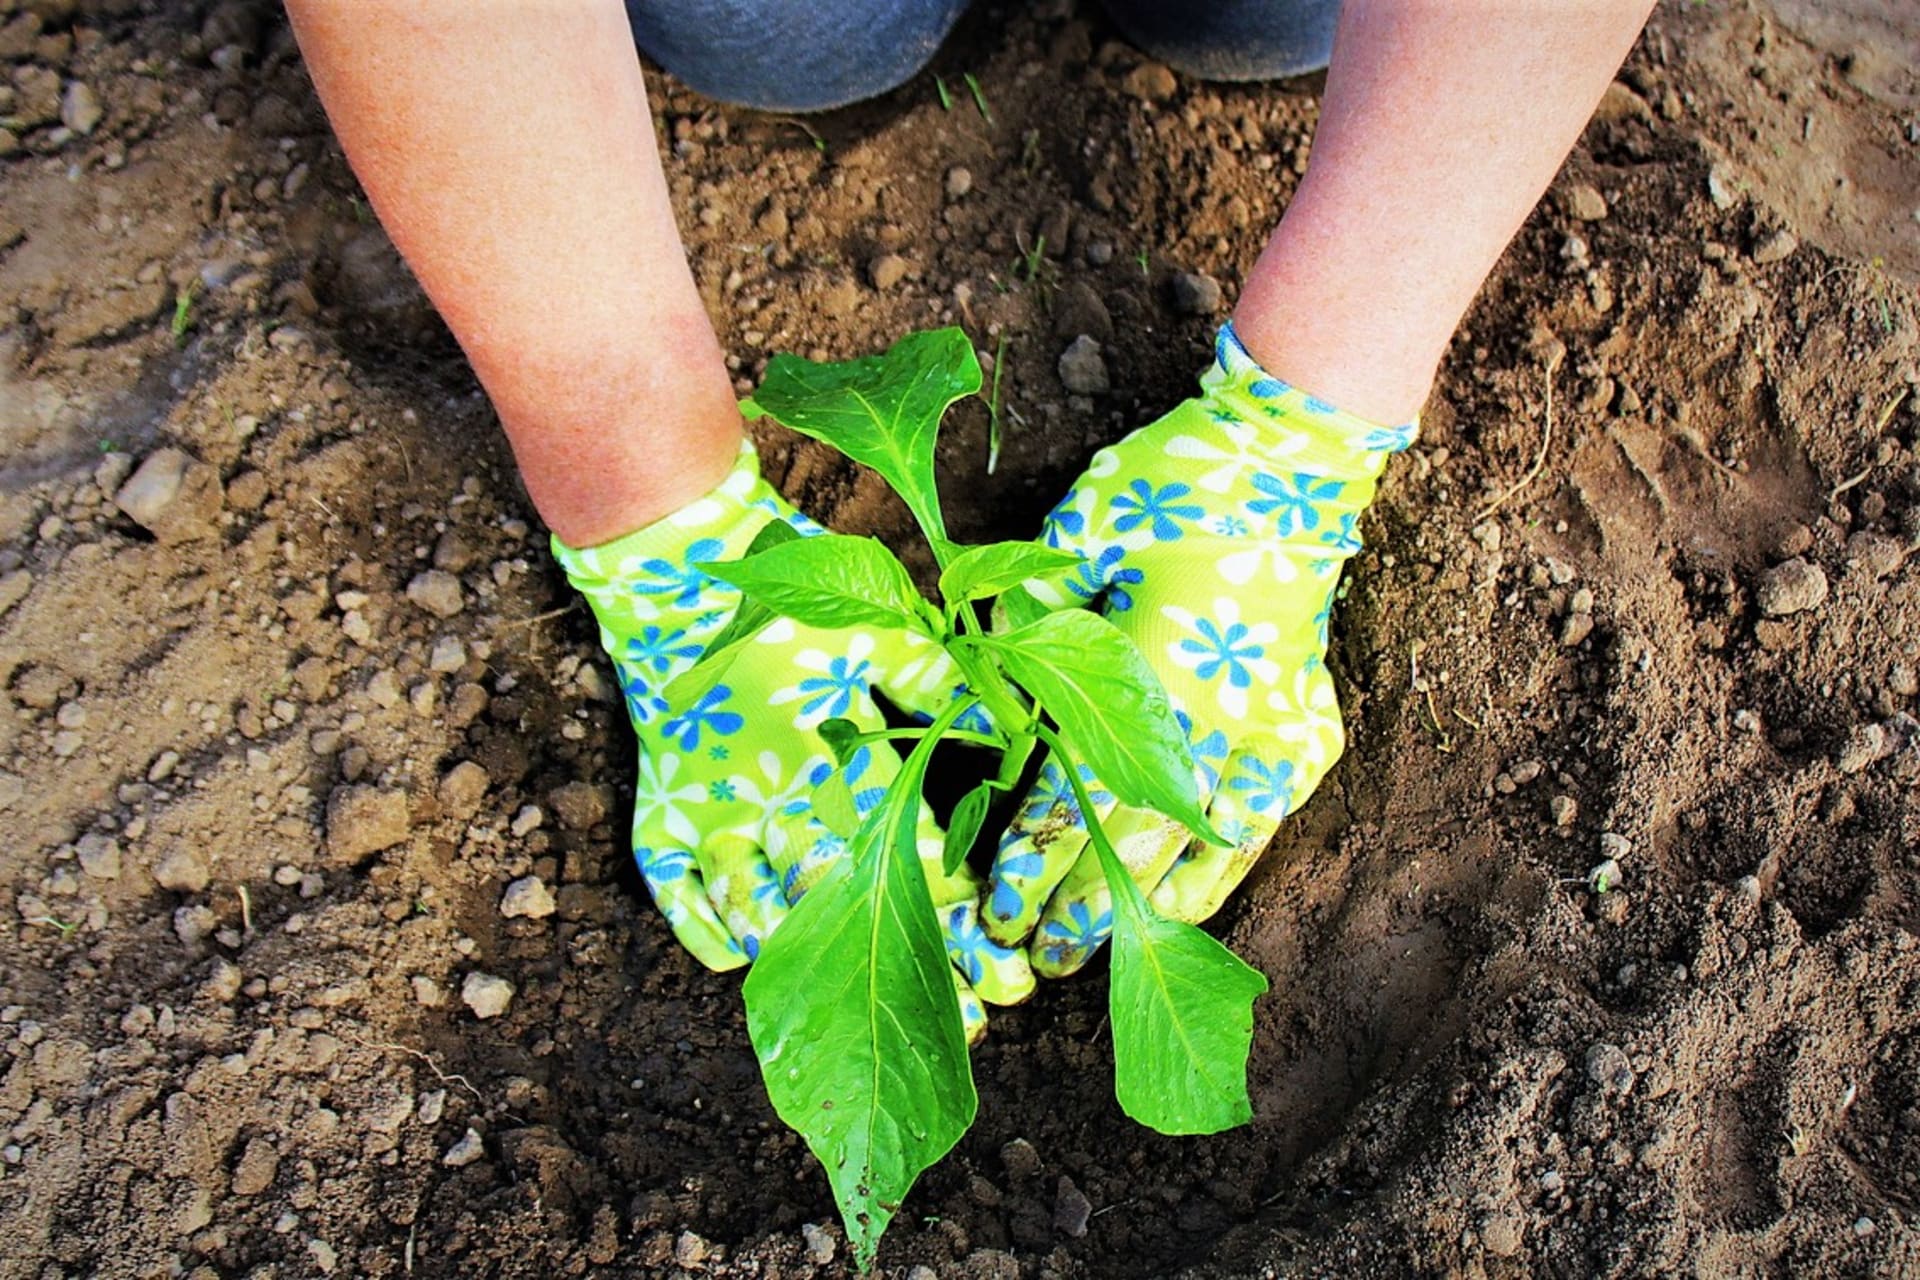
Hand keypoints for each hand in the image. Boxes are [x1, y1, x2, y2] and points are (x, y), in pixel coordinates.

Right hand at [554, 443, 1031, 1038]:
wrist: (676, 573)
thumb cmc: (789, 604)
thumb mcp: (877, 633)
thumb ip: (940, 683)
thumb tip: (1015, 731)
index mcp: (829, 754)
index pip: (904, 851)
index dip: (957, 911)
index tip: (1004, 961)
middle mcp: (770, 794)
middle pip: (848, 901)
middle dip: (915, 965)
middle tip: (976, 1024)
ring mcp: (711, 812)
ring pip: (763, 909)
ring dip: (817, 964)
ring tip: (866, 1013)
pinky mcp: (662, 812)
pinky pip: (678, 890)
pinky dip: (708, 928)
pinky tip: (744, 960)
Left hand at [983, 323, 1414, 974]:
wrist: (1290, 462)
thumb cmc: (1172, 488)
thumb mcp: (1081, 535)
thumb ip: (1032, 615)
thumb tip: (980, 681)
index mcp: (1149, 672)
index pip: (1078, 795)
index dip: (1034, 858)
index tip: (995, 902)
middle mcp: (1214, 720)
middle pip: (1132, 843)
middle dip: (1075, 906)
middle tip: (1026, 952)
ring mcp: (1271, 734)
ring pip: (1197, 851)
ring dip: (1141, 910)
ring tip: (1091, 955)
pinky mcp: (1305, 734)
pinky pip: (1259, 828)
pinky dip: (1217, 875)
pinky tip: (1179, 912)